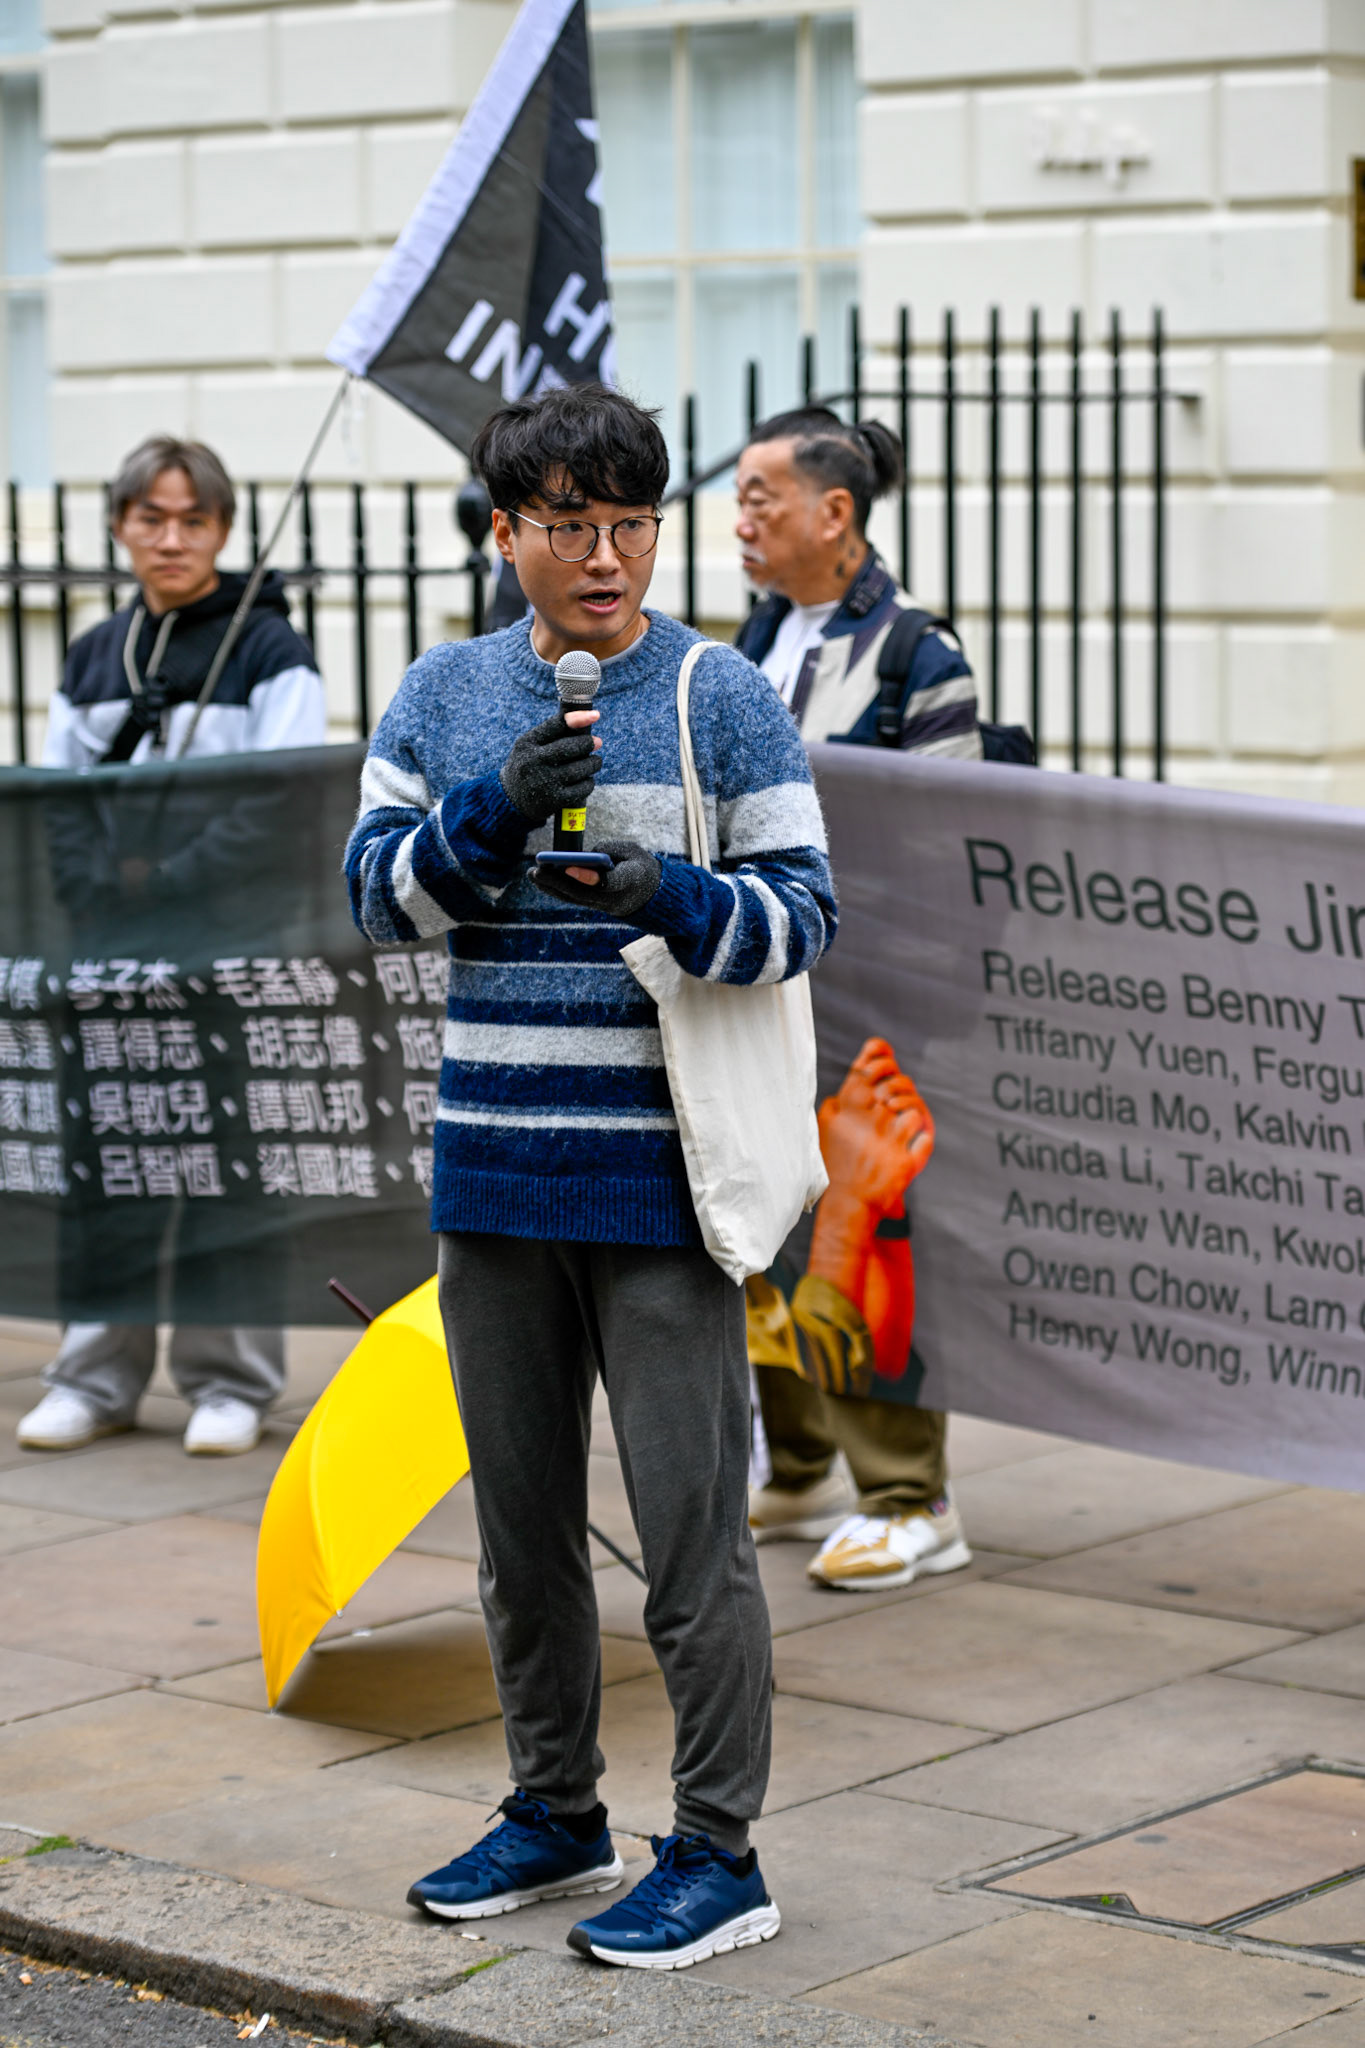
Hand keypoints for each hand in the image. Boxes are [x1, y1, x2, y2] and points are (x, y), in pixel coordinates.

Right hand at [500, 709, 601, 825]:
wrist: (511, 801)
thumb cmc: (528, 766)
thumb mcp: (529, 745)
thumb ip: (552, 732)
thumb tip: (586, 719)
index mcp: (526, 744)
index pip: (555, 726)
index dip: (578, 719)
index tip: (595, 715)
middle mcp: (533, 762)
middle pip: (569, 747)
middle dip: (587, 743)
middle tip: (596, 742)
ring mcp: (544, 783)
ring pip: (579, 768)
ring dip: (593, 763)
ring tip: (595, 761)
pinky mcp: (555, 800)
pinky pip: (582, 788)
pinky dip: (589, 782)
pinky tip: (587, 779)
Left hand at [531, 838, 661, 916]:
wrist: (648, 894)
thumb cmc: (638, 866)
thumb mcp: (631, 851)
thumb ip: (609, 850)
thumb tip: (582, 856)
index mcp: (630, 880)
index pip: (608, 882)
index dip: (588, 876)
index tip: (568, 867)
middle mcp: (614, 898)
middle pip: (583, 893)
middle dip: (558, 882)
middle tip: (537, 871)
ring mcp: (603, 905)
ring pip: (574, 898)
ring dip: (551, 887)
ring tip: (533, 875)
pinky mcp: (594, 906)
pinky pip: (573, 899)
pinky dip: (555, 890)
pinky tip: (540, 881)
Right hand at [816, 1037, 933, 1215]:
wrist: (847, 1205)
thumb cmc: (834, 1166)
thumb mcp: (824, 1130)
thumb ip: (836, 1104)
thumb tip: (855, 1077)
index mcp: (847, 1110)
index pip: (867, 1069)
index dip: (880, 1058)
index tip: (886, 1059)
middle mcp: (869, 1121)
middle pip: (895, 1084)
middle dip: (899, 1085)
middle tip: (895, 1098)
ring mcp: (889, 1142)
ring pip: (914, 1109)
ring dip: (911, 1112)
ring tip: (903, 1123)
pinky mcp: (906, 1163)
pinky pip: (926, 1138)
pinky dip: (923, 1138)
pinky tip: (914, 1142)